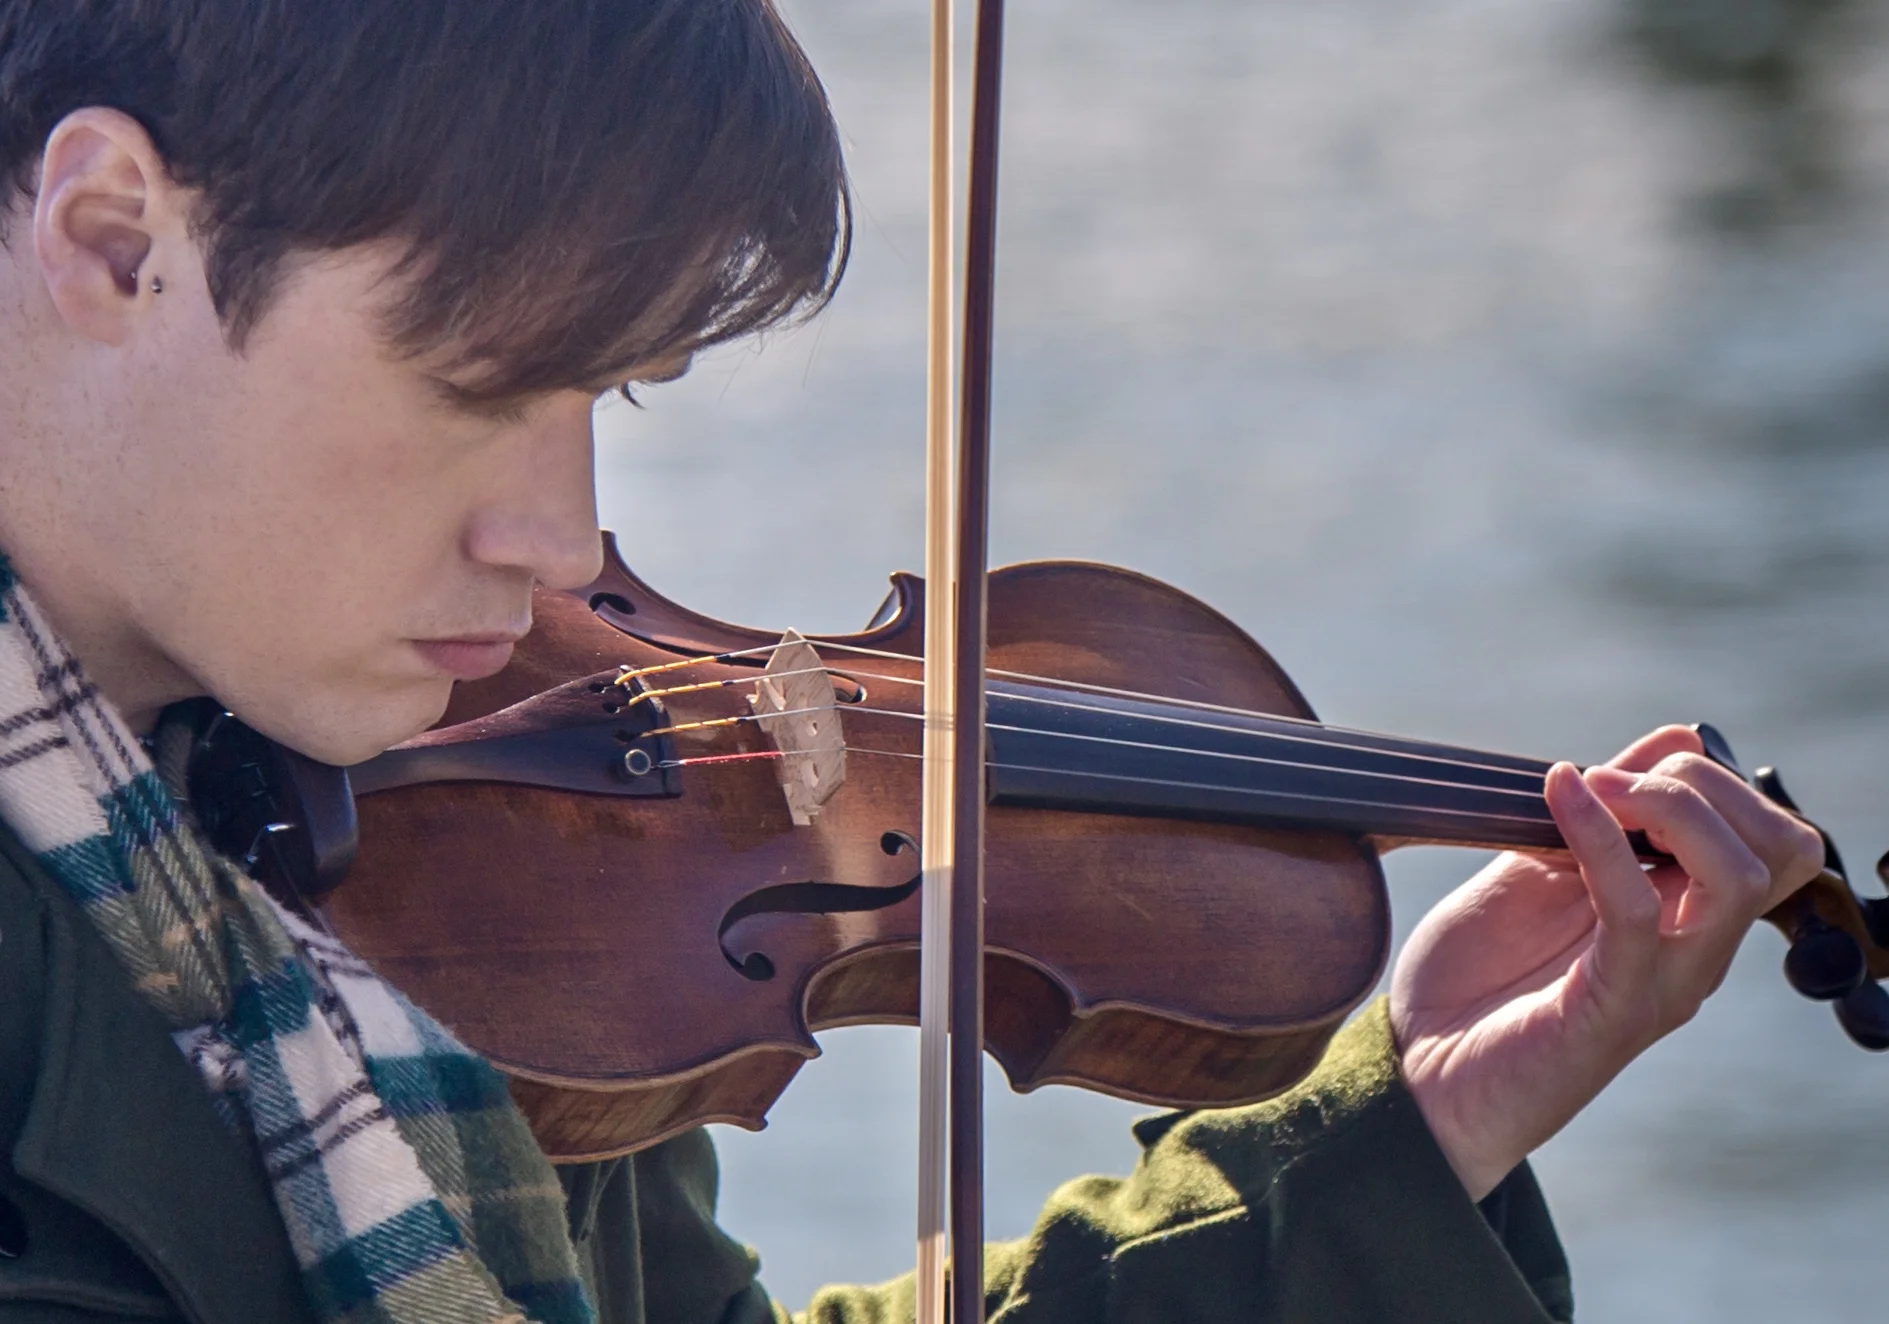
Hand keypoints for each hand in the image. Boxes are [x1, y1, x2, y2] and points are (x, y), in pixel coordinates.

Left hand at [1388, 725, 1824, 1200]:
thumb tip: (1674, 741)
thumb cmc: (1475, 977)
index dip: (1709, 779)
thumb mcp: (1539, 869)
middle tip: (1607, 776)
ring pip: (1738, 877)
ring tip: (1590, 786)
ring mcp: (1662, 983)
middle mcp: (1693, 952)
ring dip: (1668, 807)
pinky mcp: (1613, 1010)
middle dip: (1701, 785)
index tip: (1616, 766)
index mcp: (1683, 917)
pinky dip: (1601, 839)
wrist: (1417, 1067)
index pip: (1769, 835)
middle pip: (1780, 848)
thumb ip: (1600, 816)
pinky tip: (1560, 799)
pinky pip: (1634, 913)